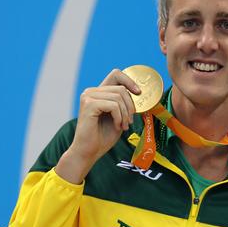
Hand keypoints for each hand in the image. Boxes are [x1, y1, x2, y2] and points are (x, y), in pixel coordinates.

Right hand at [56, 69, 139, 183]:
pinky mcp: (89, 105)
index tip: (138, 93)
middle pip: (121, 89)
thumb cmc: (103, 137)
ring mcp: (88, 96)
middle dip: (130, 106)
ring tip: (123, 126)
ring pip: (118, 96)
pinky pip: (113, 105)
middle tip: (129, 122)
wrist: (89, 152)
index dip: (130, 81)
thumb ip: (124, 104)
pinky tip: (117, 126)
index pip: (116, 74)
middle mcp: (91, 91)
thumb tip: (138, 93)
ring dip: (125, 114)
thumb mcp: (119, 116)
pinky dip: (119, 117)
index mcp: (98, 92)